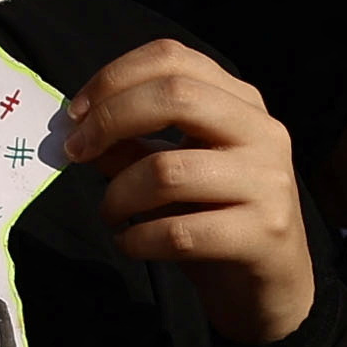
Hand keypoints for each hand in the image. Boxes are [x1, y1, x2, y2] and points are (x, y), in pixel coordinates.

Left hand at [58, 38, 314, 346]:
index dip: (114, 78)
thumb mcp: (172, 171)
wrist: (271, 288)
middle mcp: (262, 131)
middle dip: (110, 120)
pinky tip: (130, 244)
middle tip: (76, 152)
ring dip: (118, 195)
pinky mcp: (262, 234)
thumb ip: (130, 143)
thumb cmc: (214, 218)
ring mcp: (268, 181)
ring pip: (168, 170)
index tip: (75, 113)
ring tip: (110, 213)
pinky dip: (138, 239)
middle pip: (176, 95)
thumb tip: (76, 126)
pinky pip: (179, 232)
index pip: (173, 58)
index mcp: (240, 102)